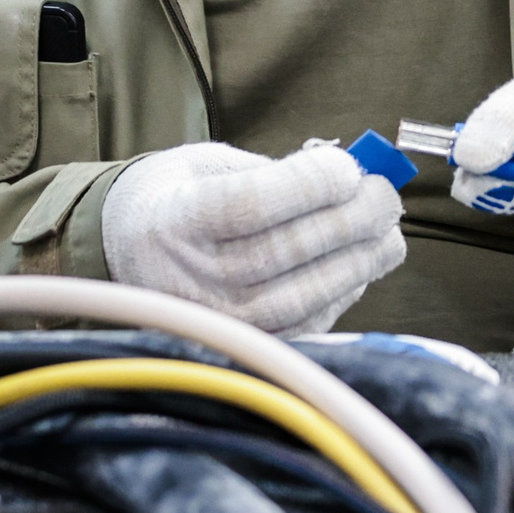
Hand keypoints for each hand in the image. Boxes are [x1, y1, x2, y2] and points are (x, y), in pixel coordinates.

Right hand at [101, 141, 405, 335]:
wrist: (126, 250)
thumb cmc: (181, 196)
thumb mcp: (210, 165)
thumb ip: (273, 172)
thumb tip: (352, 177)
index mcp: (175, 219)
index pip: (251, 205)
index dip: (311, 184)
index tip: (349, 167)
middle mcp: (188, 277)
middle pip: (285, 250)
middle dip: (352, 219)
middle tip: (386, 195)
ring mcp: (213, 320)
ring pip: (301, 297)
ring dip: (360, 262)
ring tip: (387, 233)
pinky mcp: (240, 347)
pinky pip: (305, 326)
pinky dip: (344, 295)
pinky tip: (361, 266)